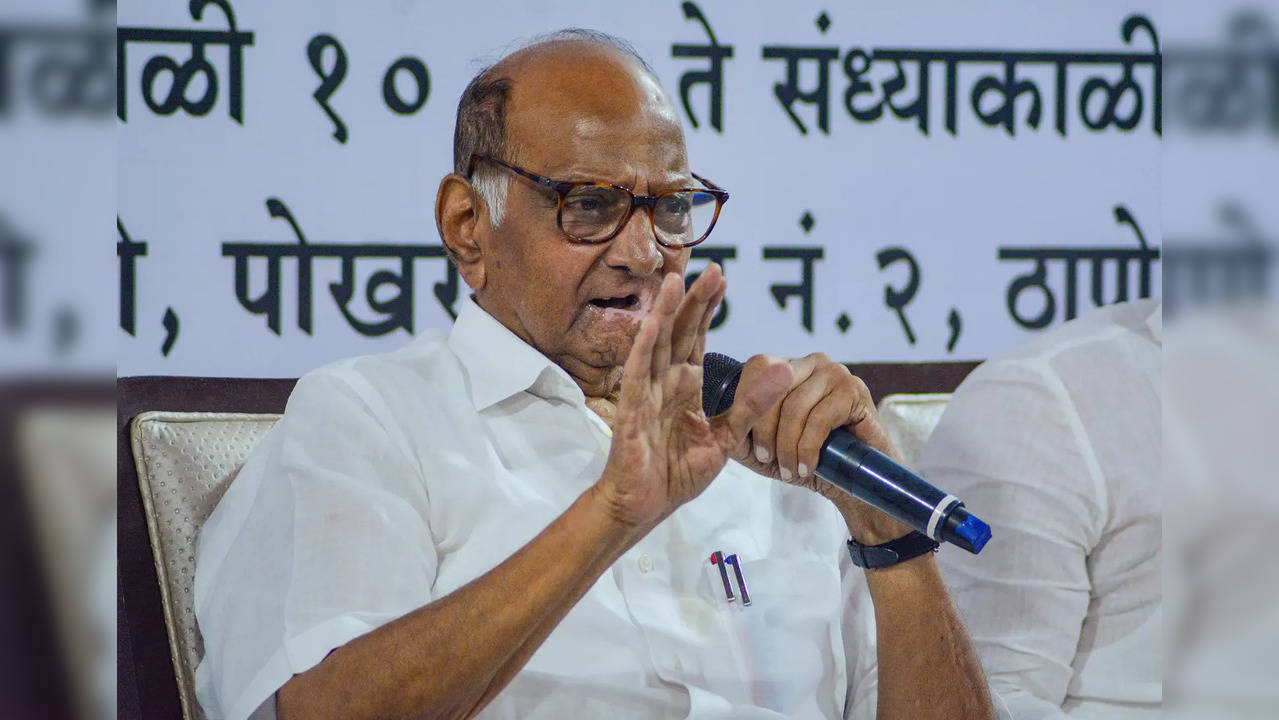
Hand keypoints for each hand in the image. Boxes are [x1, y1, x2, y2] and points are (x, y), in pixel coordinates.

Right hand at [593, 265, 792, 529]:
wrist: (645, 505)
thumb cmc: (676, 471)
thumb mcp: (727, 438)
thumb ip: (753, 405)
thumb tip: (787, 370)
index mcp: (685, 386)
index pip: (697, 338)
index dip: (708, 308)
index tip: (723, 278)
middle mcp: (664, 382)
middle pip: (679, 332)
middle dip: (694, 300)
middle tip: (713, 268)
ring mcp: (645, 394)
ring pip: (656, 345)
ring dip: (665, 313)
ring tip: (677, 281)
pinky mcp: (630, 411)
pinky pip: (637, 375)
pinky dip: (643, 349)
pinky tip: (652, 324)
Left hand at [726, 353, 912, 543]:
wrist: (852, 483)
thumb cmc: (805, 460)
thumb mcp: (762, 449)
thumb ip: (737, 431)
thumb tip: (713, 418)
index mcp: (786, 368)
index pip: (755, 367)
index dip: (747, 405)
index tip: (750, 446)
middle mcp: (810, 363)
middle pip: (774, 385)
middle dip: (765, 430)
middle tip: (768, 460)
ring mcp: (835, 372)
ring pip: (796, 405)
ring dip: (787, 445)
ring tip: (789, 470)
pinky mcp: (856, 390)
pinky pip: (820, 418)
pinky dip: (808, 448)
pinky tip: (806, 467)